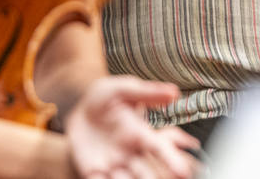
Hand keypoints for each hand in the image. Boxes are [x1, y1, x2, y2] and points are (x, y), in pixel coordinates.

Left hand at [64, 76, 198, 178]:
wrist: (77, 111)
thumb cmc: (104, 98)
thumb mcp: (123, 90)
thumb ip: (147, 93)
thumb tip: (174, 92)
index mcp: (140, 134)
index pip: (160, 148)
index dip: (171, 160)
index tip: (182, 171)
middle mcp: (130, 153)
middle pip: (146, 172)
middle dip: (150, 178)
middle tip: (150, 177)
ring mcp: (113, 165)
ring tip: (123, 176)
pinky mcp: (94, 172)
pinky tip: (106, 177)